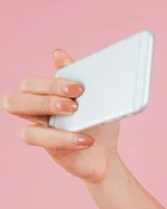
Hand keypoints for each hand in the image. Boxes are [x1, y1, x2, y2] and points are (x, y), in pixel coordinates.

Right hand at [3, 49, 120, 182]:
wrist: (106, 155)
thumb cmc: (98, 124)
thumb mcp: (95, 99)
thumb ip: (78, 76)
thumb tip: (56, 53)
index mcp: (46, 95)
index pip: (32, 83)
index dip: (51, 82)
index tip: (79, 87)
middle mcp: (36, 110)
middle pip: (18, 95)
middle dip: (45, 93)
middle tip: (74, 101)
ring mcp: (39, 128)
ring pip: (17, 111)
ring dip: (46, 107)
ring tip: (74, 112)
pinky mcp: (46, 147)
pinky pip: (39, 138)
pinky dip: (63, 138)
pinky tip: (85, 139)